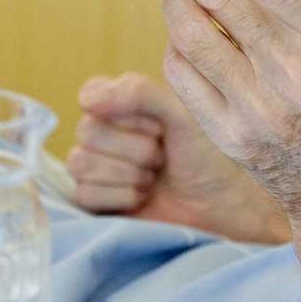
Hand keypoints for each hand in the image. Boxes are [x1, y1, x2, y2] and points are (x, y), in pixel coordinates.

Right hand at [68, 73, 291, 243]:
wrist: (219, 208)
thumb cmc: (206, 157)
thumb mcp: (182, 114)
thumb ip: (140, 93)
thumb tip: (87, 100)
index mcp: (120, 104)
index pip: (91, 94)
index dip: (125, 113)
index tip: (158, 126)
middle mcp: (103, 133)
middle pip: (87, 131)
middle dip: (135, 149)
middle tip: (162, 157)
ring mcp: (96, 168)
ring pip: (81, 163)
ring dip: (129, 174)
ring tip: (154, 178)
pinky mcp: (94, 201)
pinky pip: (83, 194)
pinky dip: (120, 197)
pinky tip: (142, 198)